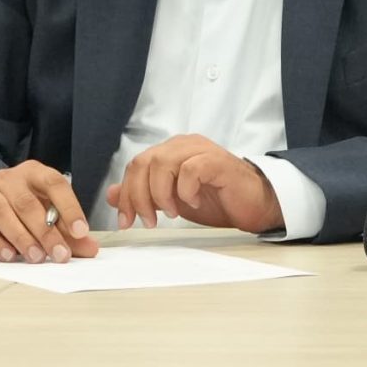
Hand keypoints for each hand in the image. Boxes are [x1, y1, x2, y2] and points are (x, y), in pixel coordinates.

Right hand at [0, 160, 97, 263]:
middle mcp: (10, 179)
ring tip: (36, 258)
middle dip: (45, 232)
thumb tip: (90, 248)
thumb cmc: (28, 204)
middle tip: (60, 255)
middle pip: (27, 203)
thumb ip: (70, 231)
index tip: (81, 232)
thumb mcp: (51, 211)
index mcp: (35, 173)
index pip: (54, 184)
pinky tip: (9, 256)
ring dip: (21, 237)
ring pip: (1, 212)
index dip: (69, 208)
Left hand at [107, 134, 283, 233]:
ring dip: (160, 194)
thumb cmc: (216, 200)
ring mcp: (200, 150)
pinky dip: (185, 190)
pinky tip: (193, 203)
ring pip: (162, 163)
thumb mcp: (172, 201)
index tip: (127, 221)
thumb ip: (143, 194)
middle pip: (144, 162)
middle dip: (139, 196)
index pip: (136, 165)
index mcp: (169, 151)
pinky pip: (190, 169)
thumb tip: (112, 194)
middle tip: (148, 221)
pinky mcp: (217, 161)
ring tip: (171, 213)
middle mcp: (182, 145)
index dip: (127, 194)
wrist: (254, 205)